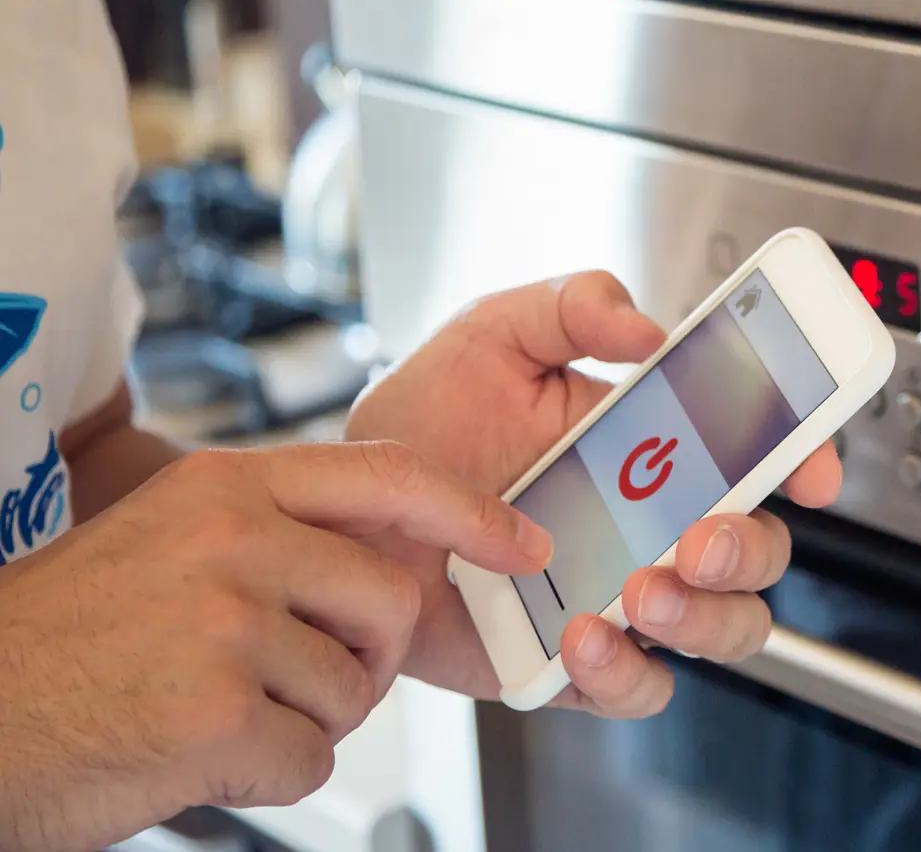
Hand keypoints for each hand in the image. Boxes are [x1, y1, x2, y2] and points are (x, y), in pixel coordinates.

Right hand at [0, 443, 547, 851]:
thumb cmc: (70, 640)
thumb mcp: (167, 540)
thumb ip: (276, 533)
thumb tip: (398, 553)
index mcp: (225, 488)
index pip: (387, 476)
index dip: (470, 512)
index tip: (523, 545)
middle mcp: (232, 540)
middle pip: (394, 600)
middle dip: (371, 654)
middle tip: (301, 676)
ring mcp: (223, 624)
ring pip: (356, 686)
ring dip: (310, 717)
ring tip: (220, 709)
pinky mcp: (215, 713)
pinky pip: (312, 755)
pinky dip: (272, 771)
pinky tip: (201, 752)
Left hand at [346, 272, 842, 714]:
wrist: (343, 520)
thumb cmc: (422, 428)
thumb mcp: (492, 336)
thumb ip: (570, 305)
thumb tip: (644, 328)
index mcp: (656, 445)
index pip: (760, 452)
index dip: (806, 458)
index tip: (811, 469)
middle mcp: (654, 525)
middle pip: (762, 551)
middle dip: (752, 549)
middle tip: (704, 536)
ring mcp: (622, 596)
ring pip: (726, 628)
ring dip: (706, 616)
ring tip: (640, 592)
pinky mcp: (576, 662)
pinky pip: (638, 689)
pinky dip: (624, 673)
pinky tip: (580, 635)